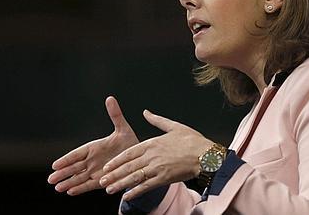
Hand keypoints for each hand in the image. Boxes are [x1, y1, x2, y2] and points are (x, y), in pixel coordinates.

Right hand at [47, 96, 138, 194]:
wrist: (139, 157)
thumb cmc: (129, 141)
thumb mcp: (123, 128)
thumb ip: (115, 115)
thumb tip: (110, 98)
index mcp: (94, 147)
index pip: (77, 154)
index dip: (66, 159)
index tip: (55, 165)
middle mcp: (92, 160)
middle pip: (74, 168)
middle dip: (63, 173)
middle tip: (50, 179)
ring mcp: (96, 171)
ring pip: (79, 178)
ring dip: (69, 182)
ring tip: (57, 188)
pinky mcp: (102, 180)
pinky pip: (89, 185)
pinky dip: (80, 188)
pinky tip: (70, 192)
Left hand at [99, 110, 213, 200]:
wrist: (206, 155)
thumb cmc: (192, 140)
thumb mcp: (173, 126)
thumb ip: (157, 120)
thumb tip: (145, 112)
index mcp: (152, 143)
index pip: (129, 153)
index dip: (116, 161)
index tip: (107, 166)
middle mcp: (152, 156)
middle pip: (128, 166)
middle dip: (114, 174)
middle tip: (102, 181)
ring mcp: (157, 168)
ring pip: (134, 178)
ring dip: (120, 184)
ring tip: (110, 189)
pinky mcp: (164, 178)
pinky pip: (146, 186)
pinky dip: (135, 192)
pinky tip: (127, 196)